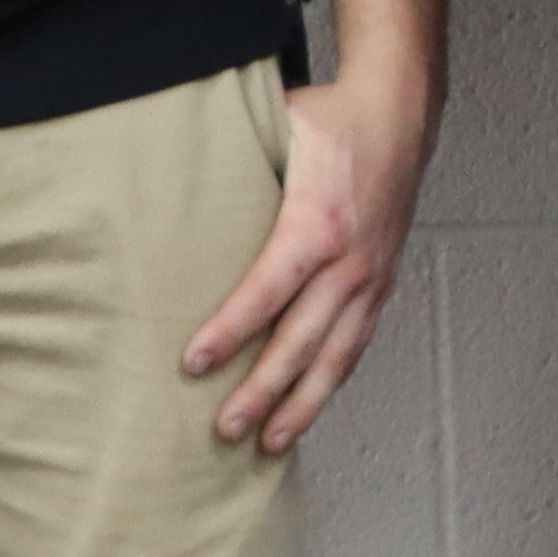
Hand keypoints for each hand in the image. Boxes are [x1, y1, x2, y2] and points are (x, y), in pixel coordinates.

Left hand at [181, 61, 431, 454]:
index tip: (193, 363)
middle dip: (262, 390)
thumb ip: (227, 157)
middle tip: (224, 427)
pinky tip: (308, 405)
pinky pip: (355, 343)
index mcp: (316, 223)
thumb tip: (158, 168)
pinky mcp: (381, 284)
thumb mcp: (274, 128)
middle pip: (301, 340)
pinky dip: (332, 379)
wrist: (400, 113)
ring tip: (270, 443)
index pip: (267, 291)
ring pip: (336, 356)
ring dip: (303, 404)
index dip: (230, 332)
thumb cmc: (329, 119)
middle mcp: (349, 260)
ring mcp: (370, 277)